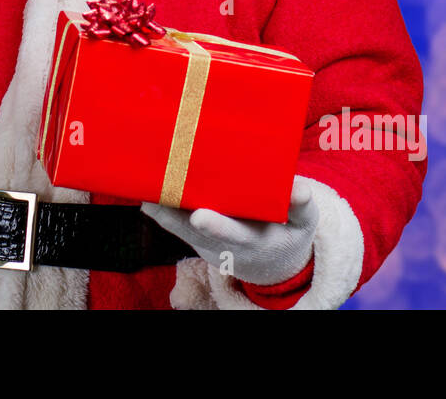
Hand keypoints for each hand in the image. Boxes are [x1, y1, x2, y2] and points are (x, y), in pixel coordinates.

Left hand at [141, 180, 317, 285]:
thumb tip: (299, 189)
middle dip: (175, 217)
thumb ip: (301, 206)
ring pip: (177, 226)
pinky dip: (158, 206)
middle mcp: (223, 243)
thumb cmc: (287, 232)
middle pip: (194, 231)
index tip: (200, 216)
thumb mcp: (303, 223)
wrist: (270, 260)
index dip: (216, 226)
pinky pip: (173, 220)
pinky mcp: (193, 233)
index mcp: (252, 240)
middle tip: (155, 201)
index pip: (233, 235)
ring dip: (160, 208)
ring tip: (142, 186)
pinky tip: (143, 187)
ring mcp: (204, 240)